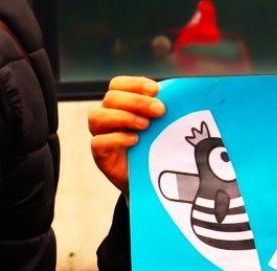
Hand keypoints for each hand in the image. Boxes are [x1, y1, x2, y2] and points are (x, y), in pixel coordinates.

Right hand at [89, 76, 165, 194]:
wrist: (148, 179)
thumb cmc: (154, 148)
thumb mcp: (160, 127)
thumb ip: (162, 111)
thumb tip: (179, 96)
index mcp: (120, 105)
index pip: (118, 85)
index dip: (134, 84)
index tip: (156, 89)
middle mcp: (107, 117)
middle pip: (111, 98)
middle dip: (137, 101)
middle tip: (160, 110)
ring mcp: (101, 135)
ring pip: (97, 116)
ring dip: (123, 116)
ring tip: (146, 125)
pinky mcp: (101, 155)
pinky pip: (98, 142)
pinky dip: (116, 138)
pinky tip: (134, 140)